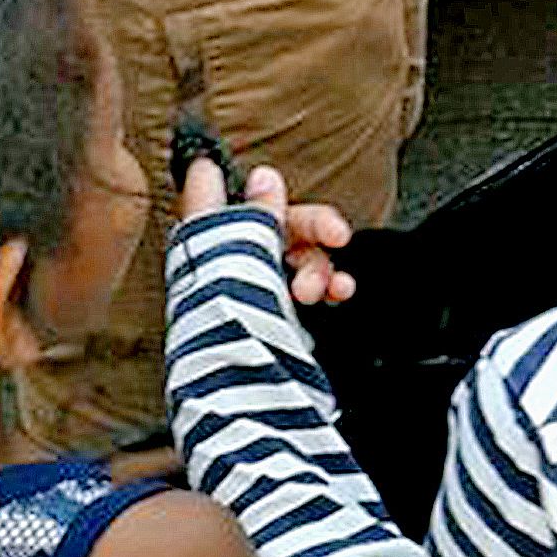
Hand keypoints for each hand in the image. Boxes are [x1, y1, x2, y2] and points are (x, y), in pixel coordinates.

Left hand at [174, 153, 356, 306]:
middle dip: (315, 230)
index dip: (261, 188)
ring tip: (313, 292)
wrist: (234, 381)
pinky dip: (332, 286)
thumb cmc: (227, 315)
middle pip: (286, 226)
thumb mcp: (240, 253)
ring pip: (304, 258)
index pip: (238, 199)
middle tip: (338, 236)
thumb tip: (263, 175)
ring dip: (319, 267)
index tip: (271, 179)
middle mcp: (237, 262)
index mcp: (215, 242)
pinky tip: (342, 293)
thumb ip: (255, 214)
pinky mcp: (281, 316)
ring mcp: (261, 290)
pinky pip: (314, 289)